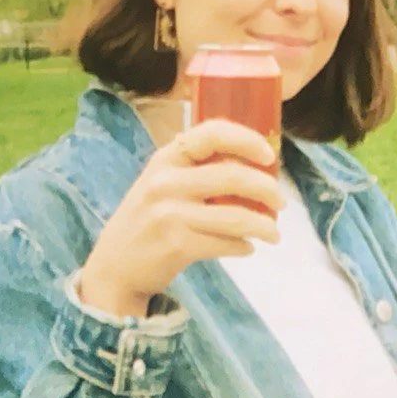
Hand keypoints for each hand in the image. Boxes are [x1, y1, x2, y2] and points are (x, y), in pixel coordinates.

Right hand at [79, 119, 285, 316]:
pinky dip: (244, 247)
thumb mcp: (162, 181)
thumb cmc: (148, 217)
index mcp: (167, 158)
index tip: (270, 157)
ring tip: (274, 233)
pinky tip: (246, 247)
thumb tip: (254, 165)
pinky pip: (226, 244)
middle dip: (268, 190)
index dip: (247, 140)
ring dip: (264, 226)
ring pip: (236, 216)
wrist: (115, 264)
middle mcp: (166, 181)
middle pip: (233, 176)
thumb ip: (195, 169)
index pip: (211, 133)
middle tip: (281, 202)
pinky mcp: (177, 245)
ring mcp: (170, 214)